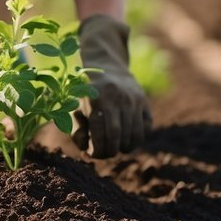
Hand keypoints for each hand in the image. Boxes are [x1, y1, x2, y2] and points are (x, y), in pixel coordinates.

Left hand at [73, 14, 152, 157]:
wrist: (106, 66)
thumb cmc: (86, 93)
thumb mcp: (75, 108)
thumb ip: (77, 130)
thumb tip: (86, 150)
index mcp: (96, 98)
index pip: (99, 134)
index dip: (97, 150)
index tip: (93, 154)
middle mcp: (116, 97)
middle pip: (117, 136)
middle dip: (110, 151)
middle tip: (105, 154)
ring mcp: (133, 98)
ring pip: (133, 134)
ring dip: (124, 147)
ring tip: (115, 147)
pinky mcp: (144, 100)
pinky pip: (146, 128)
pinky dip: (138, 139)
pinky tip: (127, 139)